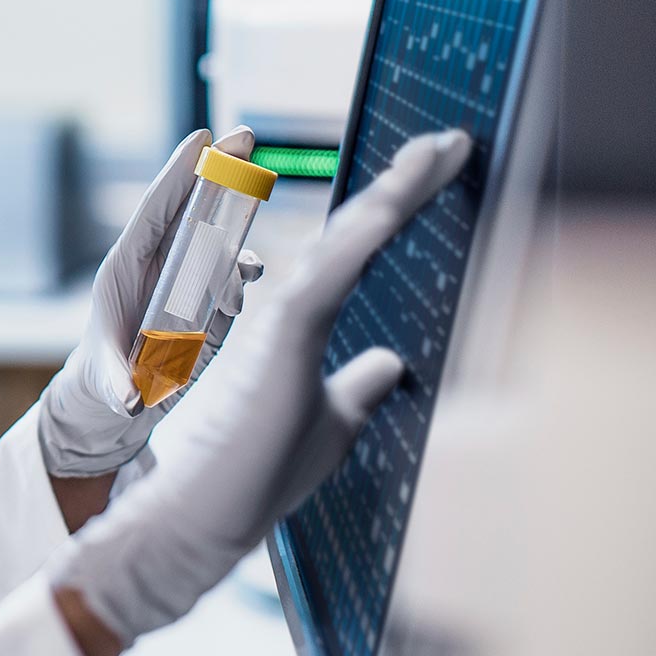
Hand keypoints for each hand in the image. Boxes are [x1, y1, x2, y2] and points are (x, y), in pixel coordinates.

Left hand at [37, 127, 264, 477]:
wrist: (116, 403)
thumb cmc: (102, 382)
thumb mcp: (105, 383)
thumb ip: (118, 386)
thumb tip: (131, 401)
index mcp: (125, 267)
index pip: (154, 210)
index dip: (177, 172)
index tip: (202, 137)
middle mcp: (157, 265)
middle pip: (189, 208)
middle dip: (217, 171)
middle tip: (245, 134)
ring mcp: (183, 281)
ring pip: (215, 240)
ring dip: (237, 233)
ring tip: (247, 262)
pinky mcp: (206, 302)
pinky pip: (230, 276)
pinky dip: (244, 273)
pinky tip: (252, 279)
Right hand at [49, 128, 472, 647]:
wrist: (204, 513)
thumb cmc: (253, 476)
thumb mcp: (330, 425)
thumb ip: (357, 388)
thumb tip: (390, 363)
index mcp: (302, 326)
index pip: (356, 255)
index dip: (397, 212)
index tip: (440, 172)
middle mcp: (291, 310)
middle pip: (355, 233)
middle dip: (406, 185)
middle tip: (451, 142)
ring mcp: (283, 317)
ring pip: (346, 240)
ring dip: (396, 194)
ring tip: (438, 151)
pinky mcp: (281, 333)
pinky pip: (332, 271)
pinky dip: (365, 233)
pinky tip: (398, 201)